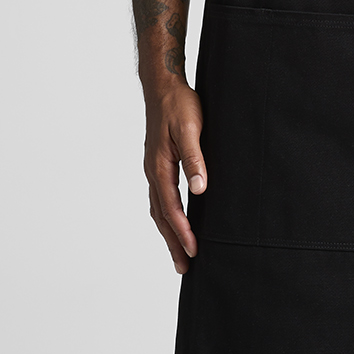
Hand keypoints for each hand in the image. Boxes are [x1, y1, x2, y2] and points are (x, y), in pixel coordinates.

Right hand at [142, 77, 206, 273]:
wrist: (162, 86)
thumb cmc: (178, 105)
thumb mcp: (190, 129)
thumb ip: (194, 158)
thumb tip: (200, 189)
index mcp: (159, 167)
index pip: (171, 208)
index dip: (183, 232)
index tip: (194, 251)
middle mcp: (153, 172)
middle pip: (161, 216)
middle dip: (173, 243)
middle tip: (184, 268)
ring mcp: (154, 169)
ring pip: (159, 210)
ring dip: (169, 233)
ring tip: (180, 254)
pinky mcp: (159, 165)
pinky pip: (161, 198)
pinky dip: (167, 217)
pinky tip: (176, 222)